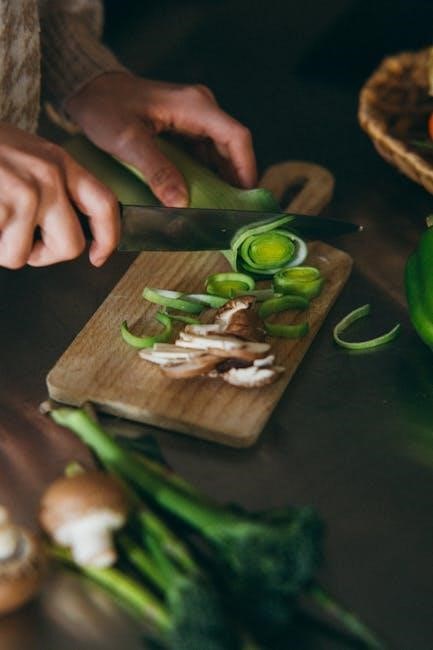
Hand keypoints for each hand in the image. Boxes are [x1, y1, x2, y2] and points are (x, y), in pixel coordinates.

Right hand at [0, 123, 118, 268]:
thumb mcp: (24, 155)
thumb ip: (51, 186)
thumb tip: (69, 229)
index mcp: (59, 162)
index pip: (104, 204)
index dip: (108, 238)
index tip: (98, 256)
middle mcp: (48, 175)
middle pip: (70, 246)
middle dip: (42, 254)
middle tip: (18, 241)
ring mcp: (23, 191)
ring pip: (21, 255)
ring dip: (0, 247)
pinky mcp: (0, 206)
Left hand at [65, 73, 257, 206]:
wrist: (88, 90)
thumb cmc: (104, 108)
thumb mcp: (128, 142)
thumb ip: (157, 171)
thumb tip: (181, 203)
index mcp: (195, 106)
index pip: (237, 138)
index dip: (246, 169)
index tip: (246, 199)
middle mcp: (201, 107)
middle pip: (232, 146)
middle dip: (235, 179)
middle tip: (232, 211)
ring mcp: (194, 116)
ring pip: (220, 151)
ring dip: (221, 177)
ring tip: (218, 207)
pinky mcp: (185, 125)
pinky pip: (205, 151)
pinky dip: (207, 172)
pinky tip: (200, 193)